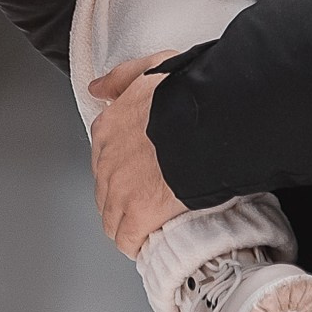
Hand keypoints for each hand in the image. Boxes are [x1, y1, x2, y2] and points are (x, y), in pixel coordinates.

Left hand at [89, 57, 188, 256]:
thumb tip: (99, 88)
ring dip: (128, 222)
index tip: (137, 173)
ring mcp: (121, 190)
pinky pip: (128, 239)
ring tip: (151, 225)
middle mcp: (109, 159)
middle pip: (106, 189)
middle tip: (149, 199)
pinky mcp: (140, 216)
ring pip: (112, 217)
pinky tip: (150, 243)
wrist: (212, 122)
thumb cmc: (190, 95)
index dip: (121, 168)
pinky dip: (137, 243)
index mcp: (110, 126)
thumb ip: (123, 78)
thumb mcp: (153, 67)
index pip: (103, 156)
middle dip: (123, 197)